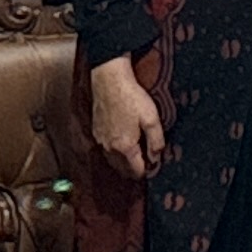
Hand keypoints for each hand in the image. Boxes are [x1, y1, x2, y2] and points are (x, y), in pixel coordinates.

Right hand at [87, 55, 167, 176]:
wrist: (109, 80)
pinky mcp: (95, 131)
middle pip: (123, 170)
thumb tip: (156, 158)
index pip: (136, 171)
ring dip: (123, 162)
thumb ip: (156, 141)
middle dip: (134, 170)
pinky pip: (105, 149)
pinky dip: (113, 152)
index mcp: (125, 147)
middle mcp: (110, 148)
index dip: (147, 170)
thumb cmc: (131, 98)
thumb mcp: (151, 119)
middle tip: (146, 161)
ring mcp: (100, 140)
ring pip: (112, 161)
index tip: (154, 166)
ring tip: (134, 154)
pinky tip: (121, 142)